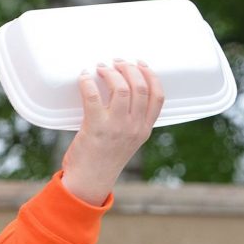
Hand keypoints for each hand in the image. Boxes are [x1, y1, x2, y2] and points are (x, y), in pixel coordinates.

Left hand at [60, 59, 163, 205]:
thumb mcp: (127, 141)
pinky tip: (84, 77)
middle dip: (129, 68)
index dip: (151, 75)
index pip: (158, 96)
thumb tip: (120, 93)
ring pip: (122, 88)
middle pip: (141, 87)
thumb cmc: (103, 159)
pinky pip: (94, 96)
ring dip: (110, 73)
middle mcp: (135, 127)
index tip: (140, 63)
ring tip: (100, 68)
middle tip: (116, 62)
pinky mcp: (97, 127)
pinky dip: (88, 82)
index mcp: (145, 129)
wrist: (89, 181)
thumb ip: (129, 121)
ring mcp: (117, 127)